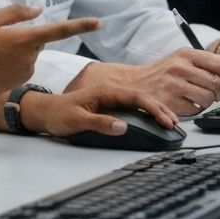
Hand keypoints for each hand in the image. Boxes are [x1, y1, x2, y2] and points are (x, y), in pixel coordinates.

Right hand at [0, 5, 101, 97]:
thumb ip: (16, 12)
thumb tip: (38, 11)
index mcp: (24, 39)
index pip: (59, 30)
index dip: (80, 26)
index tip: (99, 23)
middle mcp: (29, 58)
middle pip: (37, 41)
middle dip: (24, 36)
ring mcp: (24, 73)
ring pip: (29, 55)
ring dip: (17, 51)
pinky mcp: (17, 83)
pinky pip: (22, 68)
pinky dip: (11, 64)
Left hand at [17, 78, 178, 137]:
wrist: (45, 111)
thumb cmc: (59, 114)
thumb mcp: (78, 120)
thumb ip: (100, 123)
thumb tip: (123, 126)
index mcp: (105, 91)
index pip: (136, 97)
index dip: (153, 108)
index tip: (166, 120)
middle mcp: (109, 92)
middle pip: (141, 97)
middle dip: (159, 109)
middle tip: (174, 123)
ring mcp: (109, 98)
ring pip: (138, 101)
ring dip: (154, 110)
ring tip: (169, 122)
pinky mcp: (108, 105)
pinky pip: (131, 107)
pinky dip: (145, 113)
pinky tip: (152, 120)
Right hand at [76, 49, 219, 115]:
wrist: (132, 84)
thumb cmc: (161, 72)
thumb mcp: (180, 58)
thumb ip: (203, 62)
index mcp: (185, 54)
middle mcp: (180, 67)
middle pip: (217, 83)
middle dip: (218, 91)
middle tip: (212, 93)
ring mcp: (174, 85)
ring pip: (208, 98)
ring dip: (207, 102)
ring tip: (197, 98)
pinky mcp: (170, 102)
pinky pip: (196, 109)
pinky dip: (195, 109)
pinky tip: (186, 104)